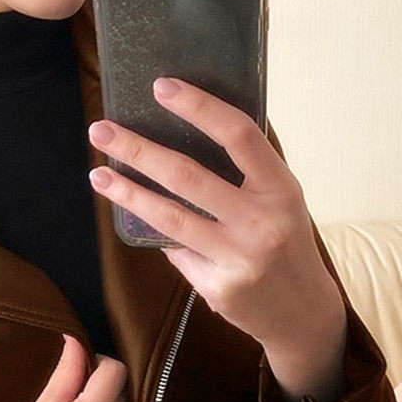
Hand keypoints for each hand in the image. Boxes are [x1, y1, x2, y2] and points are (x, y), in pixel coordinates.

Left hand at [87, 75, 346, 401]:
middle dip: (138, 150)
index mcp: (281, 188)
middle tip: (102, 130)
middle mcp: (261, 222)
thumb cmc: (286, 244)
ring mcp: (239, 258)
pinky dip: (158, 235)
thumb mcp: (281, 201)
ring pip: (170, 218)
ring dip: (129, 193)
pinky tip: (141, 220)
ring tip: (99, 175)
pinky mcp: (219, 288)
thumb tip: (179, 142)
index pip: (238, 135)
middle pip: (188, 176)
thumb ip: (244, 174)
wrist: (303, 313)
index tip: (161, 87)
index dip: (198, 107)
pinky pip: (177, 252)